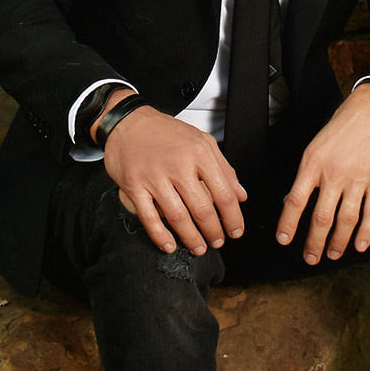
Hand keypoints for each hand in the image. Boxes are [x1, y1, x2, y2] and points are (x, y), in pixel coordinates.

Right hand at [102, 103, 246, 256]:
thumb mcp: (201, 141)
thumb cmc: (166, 133)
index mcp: (199, 153)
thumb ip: (224, 168)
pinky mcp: (134, 185)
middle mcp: (178, 165)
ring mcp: (155, 176)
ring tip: (199, 247)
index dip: (233, 217)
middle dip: (213, 232)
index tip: (236, 230)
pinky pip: (149, 217)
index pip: (224, 193)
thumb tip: (241, 195)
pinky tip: (169, 245)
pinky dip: (160, 236)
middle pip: (202, 209)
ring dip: (191, 238)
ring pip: (178, 217)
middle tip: (217, 242)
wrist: (128, 123)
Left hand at [275, 83, 369, 265]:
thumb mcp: (315, 147)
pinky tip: (360, 245)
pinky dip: (366, 233)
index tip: (284, 240)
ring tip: (333, 254)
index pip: (295, 200)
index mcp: (313, 163)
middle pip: (322, 216)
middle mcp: (334, 172)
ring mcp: (359, 178)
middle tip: (310, 257)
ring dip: (338, 241)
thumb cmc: (341, 130)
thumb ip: (307, 176)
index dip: (288, 223)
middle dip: (314, 242)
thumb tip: (292, 203)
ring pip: (347, 219)